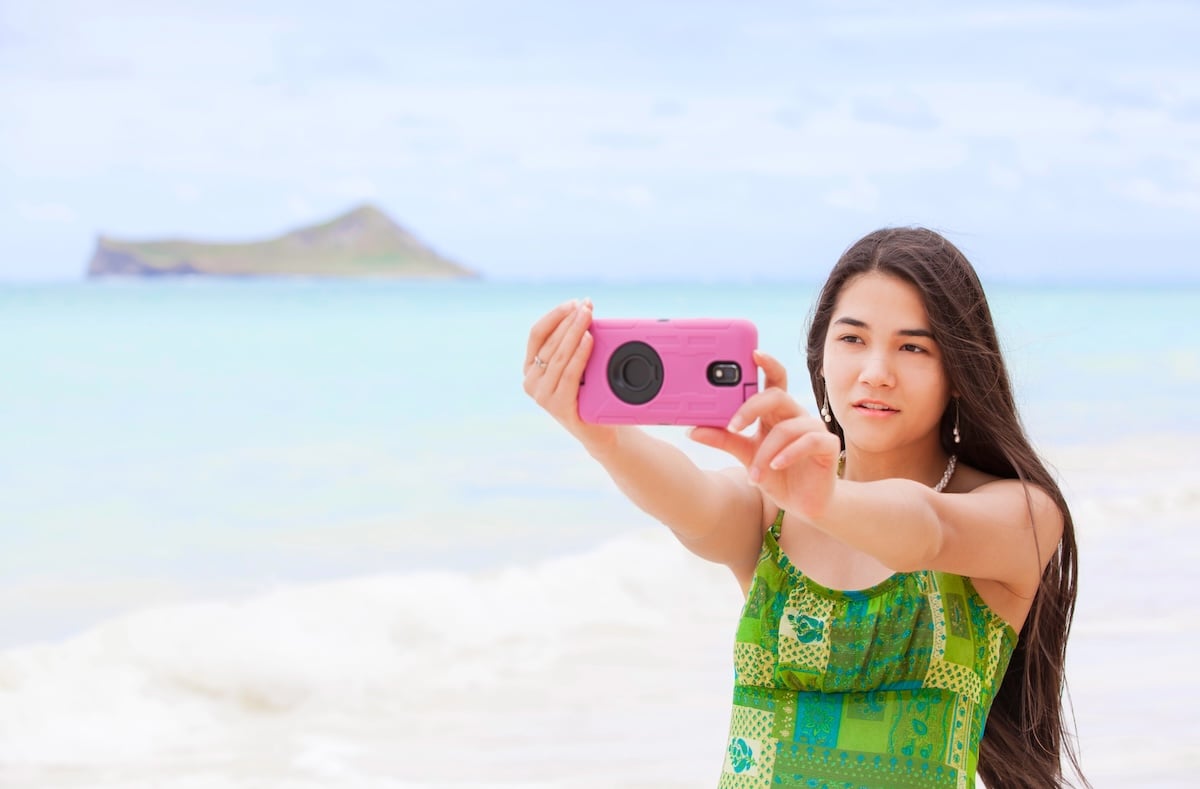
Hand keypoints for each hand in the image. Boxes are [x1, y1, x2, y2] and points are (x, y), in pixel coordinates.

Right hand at [522, 298, 619, 449]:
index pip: (537, 334)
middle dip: (570, 321)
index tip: (573, 303)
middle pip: (550, 342)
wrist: (598, 431)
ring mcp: (543, 396)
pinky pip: (570, 374)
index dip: (554, 316)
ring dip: (575, 332)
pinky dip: (580, 354)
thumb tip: (586, 310)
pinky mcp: (558, 406)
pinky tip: (588, 340)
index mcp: (531, 367)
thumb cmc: (588, 394)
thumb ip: (574, 342)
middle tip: (587, 306)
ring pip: (559, 356)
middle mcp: (531, 381)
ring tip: (588, 317)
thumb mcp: (577, 364)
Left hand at [689, 350, 841, 519]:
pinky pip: (808, 441)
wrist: (803, 504)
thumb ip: (723, 440)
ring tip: (753, 472)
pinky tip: (776, 467)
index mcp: (776, 412)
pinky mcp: (828, 445)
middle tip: (733, 425)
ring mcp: (814, 428)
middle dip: (752, 407)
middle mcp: (795, 415)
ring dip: (766, 451)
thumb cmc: (776, 474)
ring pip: (787, 427)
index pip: (773, 380)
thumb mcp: (745, 455)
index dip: (767, 364)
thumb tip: (692, 430)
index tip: (752, 353)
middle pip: (777, 395)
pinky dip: (788, 454)